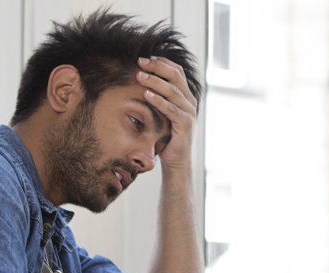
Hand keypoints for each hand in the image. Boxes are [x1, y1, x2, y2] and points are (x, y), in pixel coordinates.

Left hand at [136, 56, 197, 171]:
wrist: (175, 159)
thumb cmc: (165, 135)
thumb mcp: (160, 112)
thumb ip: (157, 97)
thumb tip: (139, 79)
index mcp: (185, 96)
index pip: (177, 72)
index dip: (162, 62)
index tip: (145, 58)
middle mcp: (190, 101)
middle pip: (176, 77)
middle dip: (157, 67)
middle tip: (140, 62)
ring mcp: (189, 112)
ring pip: (173, 91)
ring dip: (155, 82)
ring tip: (140, 76)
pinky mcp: (185, 124)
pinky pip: (171, 109)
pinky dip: (158, 101)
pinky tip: (146, 95)